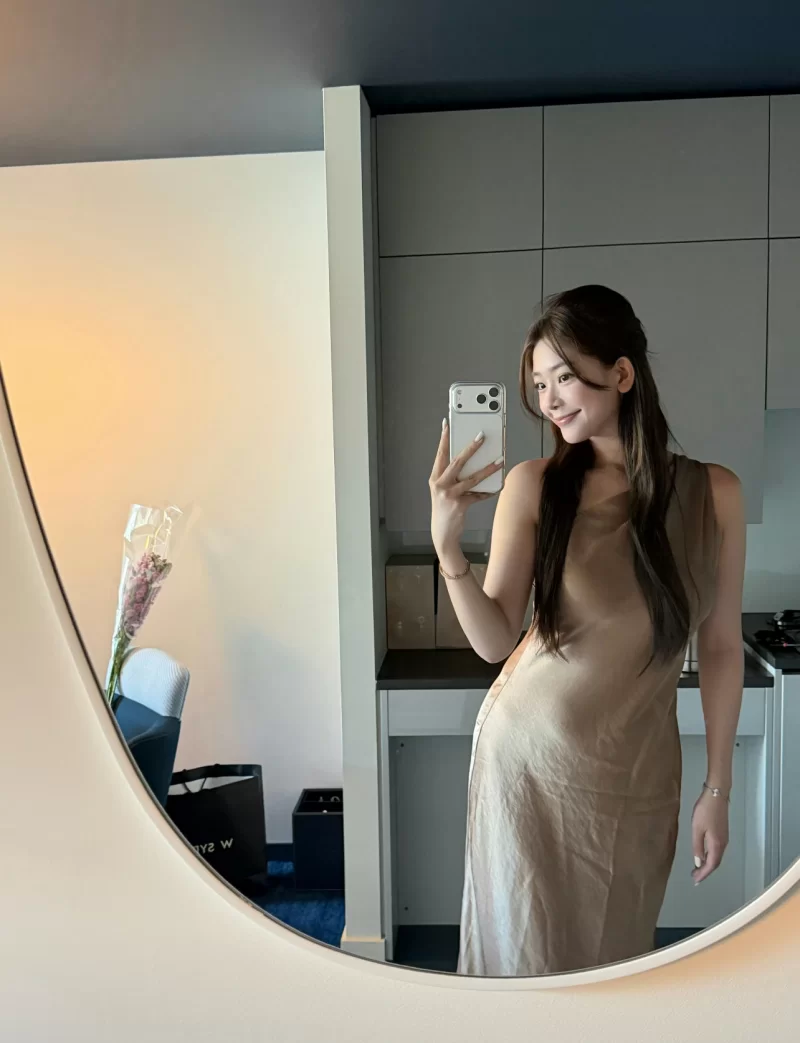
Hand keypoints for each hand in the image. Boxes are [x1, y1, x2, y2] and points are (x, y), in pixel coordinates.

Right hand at [429, 420, 503, 556]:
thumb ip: (453, 476)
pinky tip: (498, 486)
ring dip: (487, 469)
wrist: (442, 533)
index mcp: (435, 477)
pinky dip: (488, 491)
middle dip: (470, 447)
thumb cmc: (444, 509)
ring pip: (471, 478)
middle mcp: (439, 484)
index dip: (444, 438)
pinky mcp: (459, 505)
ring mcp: (449, 495)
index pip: (440, 453)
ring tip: (499, 461)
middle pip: (457, 461)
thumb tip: (472, 461)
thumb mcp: (443, 490)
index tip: (448, 423)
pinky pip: (478, 495)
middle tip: (481, 435)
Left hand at [691, 788, 729, 883]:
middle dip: (705, 871)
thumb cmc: (705, 811)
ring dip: (708, 863)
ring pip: (717, 856)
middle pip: (715, 862)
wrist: (717, 795)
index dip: (704, 874)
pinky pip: (717, 849)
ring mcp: (724, 838)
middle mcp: (723, 844)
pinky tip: (703, 855)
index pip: (711, 865)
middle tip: (695, 876)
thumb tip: (698, 862)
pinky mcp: (723, 832)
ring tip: (697, 868)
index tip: (695, 880)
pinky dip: (710, 856)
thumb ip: (697, 846)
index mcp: (717, 844)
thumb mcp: (697, 828)